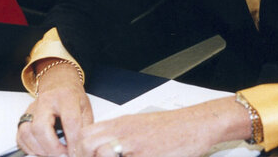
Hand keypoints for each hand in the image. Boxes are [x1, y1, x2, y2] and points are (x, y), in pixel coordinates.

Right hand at [17, 62, 93, 156]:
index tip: (75, 151)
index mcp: (66, 97)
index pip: (69, 120)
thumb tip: (81, 146)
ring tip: (52, 154)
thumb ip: (85, 126)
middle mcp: (46, 101)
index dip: (73, 139)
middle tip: (62, 155)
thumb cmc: (72, 96)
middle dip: (52, 147)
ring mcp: (32, 109)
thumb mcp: (85, 107)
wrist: (58, 83)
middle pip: (41, 127)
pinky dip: (29, 148)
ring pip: (27, 132)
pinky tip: (41, 150)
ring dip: (39, 149)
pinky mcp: (24, 117)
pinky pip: (20, 136)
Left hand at [73, 96, 251, 156]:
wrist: (198, 124)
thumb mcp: (142, 125)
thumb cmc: (174, 126)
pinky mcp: (148, 155)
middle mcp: (125, 132)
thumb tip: (104, 148)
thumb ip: (122, 134)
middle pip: (87, 144)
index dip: (79, 150)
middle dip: (85, 155)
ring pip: (102, 152)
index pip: (86, 134)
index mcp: (122, 123)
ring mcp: (135, 146)